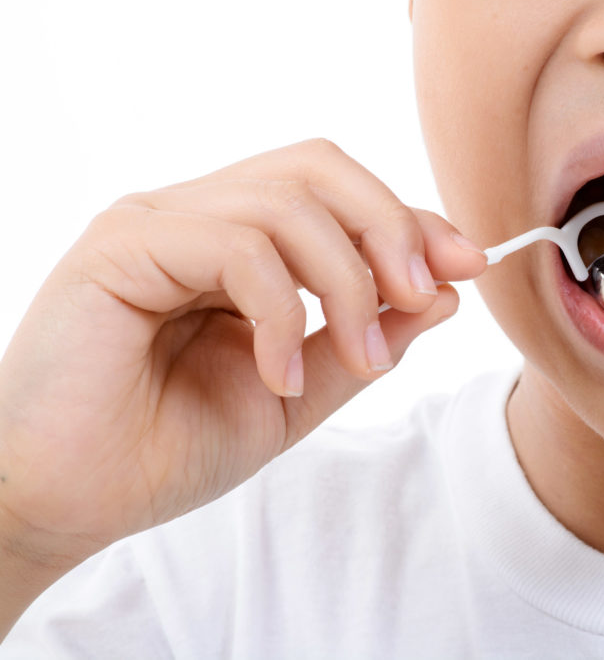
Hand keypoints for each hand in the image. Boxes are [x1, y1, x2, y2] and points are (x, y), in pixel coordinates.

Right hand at [0, 138, 485, 573]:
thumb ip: (363, 342)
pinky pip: (237, 246)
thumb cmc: (166, 448)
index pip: (338, 194)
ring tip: (352, 359)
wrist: (68, 502)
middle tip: (422, 295)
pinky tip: (278, 374)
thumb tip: (442, 293)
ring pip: (288, 201)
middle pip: (320, 168)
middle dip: (391, 228)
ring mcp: (156, 222)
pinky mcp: (121, 247)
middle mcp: (196, 216)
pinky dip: (281, 311)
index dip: (409, 222)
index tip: (467, 266)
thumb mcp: (296, 394)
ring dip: (347, 282)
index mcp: (235, 242)